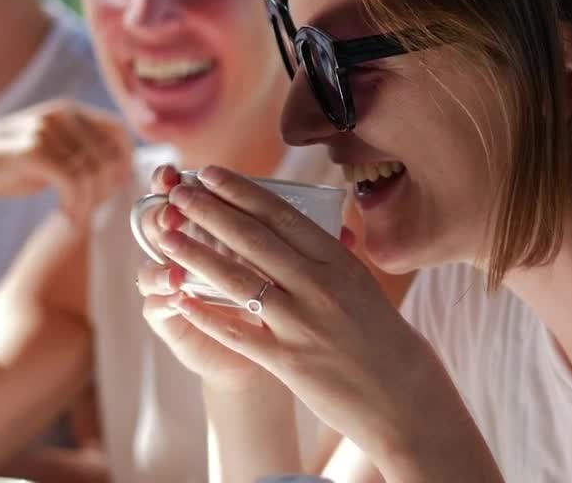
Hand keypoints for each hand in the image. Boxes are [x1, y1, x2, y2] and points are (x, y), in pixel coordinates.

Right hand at [0, 100, 130, 225]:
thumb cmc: (9, 167)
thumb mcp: (52, 153)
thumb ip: (83, 154)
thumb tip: (123, 170)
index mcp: (70, 110)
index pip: (120, 133)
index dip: (125, 163)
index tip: (115, 190)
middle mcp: (61, 114)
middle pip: (110, 157)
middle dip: (106, 191)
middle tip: (90, 211)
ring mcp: (46, 129)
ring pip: (94, 172)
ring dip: (90, 203)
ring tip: (76, 218)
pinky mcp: (32, 150)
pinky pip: (73, 182)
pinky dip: (76, 205)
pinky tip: (67, 218)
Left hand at [141, 166, 487, 476]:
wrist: (406, 398)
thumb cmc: (386, 342)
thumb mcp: (365, 288)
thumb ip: (334, 260)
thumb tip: (312, 228)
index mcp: (340, 262)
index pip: (282, 215)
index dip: (241, 190)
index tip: (210, 173)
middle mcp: (320, 286)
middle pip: (253, 238)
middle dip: (209, 210)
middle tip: (177, 190)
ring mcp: (302, 323)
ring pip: (237, 279)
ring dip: (195, 253)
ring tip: (165, 234)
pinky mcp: (287, 360)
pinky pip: (237, 331)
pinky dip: (204, 312)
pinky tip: (178, 297)